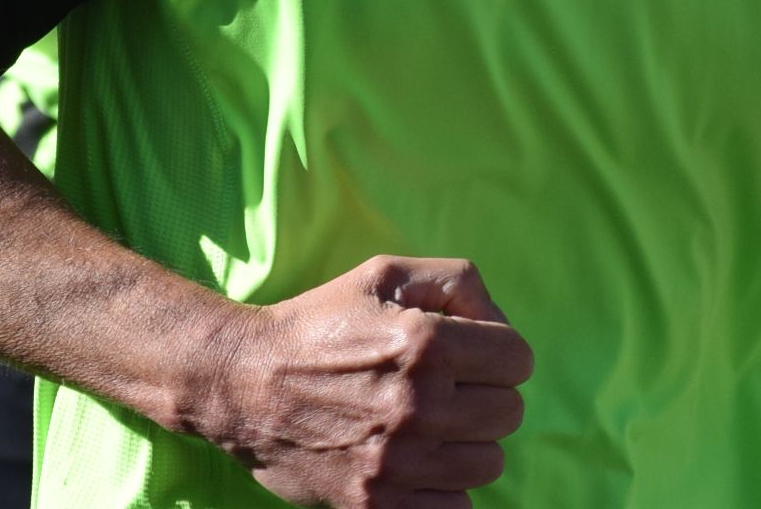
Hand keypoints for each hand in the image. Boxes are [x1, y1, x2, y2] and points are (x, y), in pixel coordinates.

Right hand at [210, 255, 532, 507]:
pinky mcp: (374, 503)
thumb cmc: (321, 321)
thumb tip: (501, 325)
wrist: (241, 383)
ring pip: (487, 463)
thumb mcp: (387, 274)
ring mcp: (396, 462)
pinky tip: (419, 462)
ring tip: (431, 425)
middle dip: (486, 395)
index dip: (499, 353)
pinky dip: (445, 489)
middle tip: (449, 388)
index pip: (519, 360)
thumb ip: (458, 282)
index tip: (471, 354)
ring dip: (468, 443)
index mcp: (426, 343)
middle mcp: (416, 405)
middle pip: (509, 413)